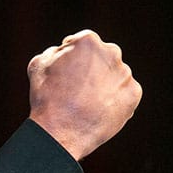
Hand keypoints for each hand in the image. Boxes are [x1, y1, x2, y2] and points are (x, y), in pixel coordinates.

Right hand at [27, 30, 141, 159]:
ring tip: (85, 102)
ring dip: (102, 83)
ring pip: (113, 74)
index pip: (82, 42)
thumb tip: (64, 51)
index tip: (64, 71)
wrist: (62, 131)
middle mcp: (111, 53)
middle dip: (92, 67)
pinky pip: (123, 92)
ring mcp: (125, 74)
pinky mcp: (134, 93)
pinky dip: (113, 98)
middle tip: (76, 86)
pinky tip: (97, 109)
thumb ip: (55, 52)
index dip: (71, 57)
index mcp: (87, 41)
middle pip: (102, 56)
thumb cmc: (47, 96)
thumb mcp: (38, 65)